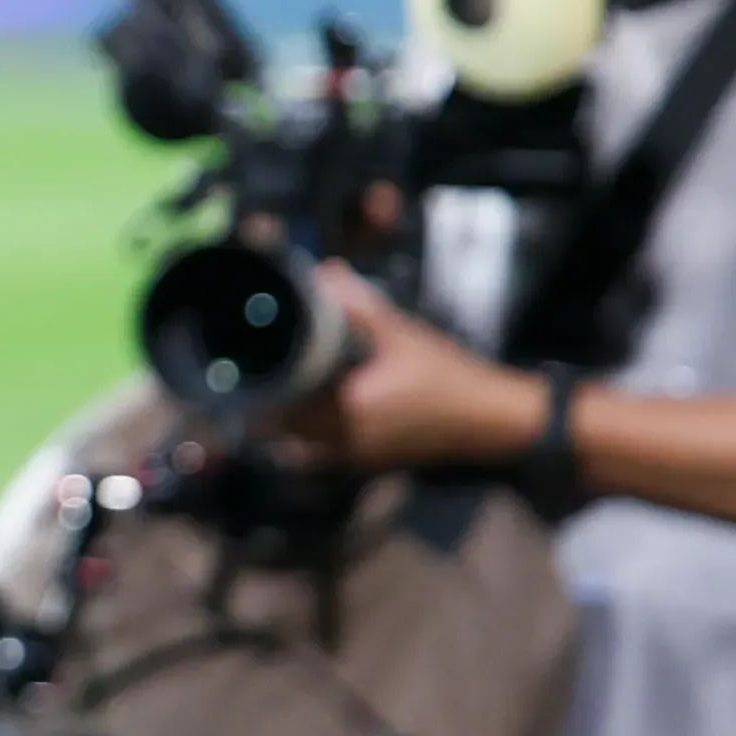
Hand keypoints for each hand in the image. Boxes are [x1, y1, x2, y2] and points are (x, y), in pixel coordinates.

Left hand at [275, 264, 546, 468]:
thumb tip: (323, 273)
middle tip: (257, 368)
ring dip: (284, 419)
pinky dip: (307, 435)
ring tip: (278, 384)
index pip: (275, 410)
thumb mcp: (401, 334)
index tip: (242, 365)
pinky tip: (310, 407)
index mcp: (343, 412)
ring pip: (297, 445)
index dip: (253, 389)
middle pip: (279, 429)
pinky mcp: (367, 462)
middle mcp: (342, 443)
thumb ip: (358, 305)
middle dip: (265, 401)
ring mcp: (354, 458)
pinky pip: (320, 454)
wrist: (493, 420)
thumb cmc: (447, 376)